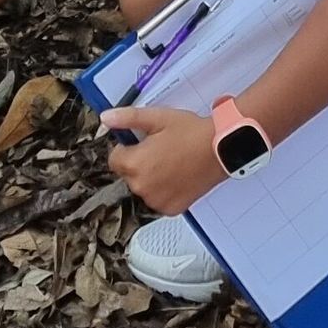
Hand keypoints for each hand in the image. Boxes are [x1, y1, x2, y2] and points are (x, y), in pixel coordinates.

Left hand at [100, 105, 222, 215]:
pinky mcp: (170, 209)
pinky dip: (164, 191)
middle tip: (161, 149)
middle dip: (139, 162)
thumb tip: (106, 118)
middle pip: (128, 174)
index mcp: (134, 164)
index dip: (127, 148)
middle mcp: (141, 187)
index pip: (114, 159)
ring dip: (150, 178)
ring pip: (143, 188)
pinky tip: (178, 176)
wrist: (221, 149)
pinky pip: (158, 200)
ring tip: (172, 162)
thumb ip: (128, 118)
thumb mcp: (158, 118)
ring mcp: (156, 201)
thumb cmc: (192, 133)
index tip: (143, 143)